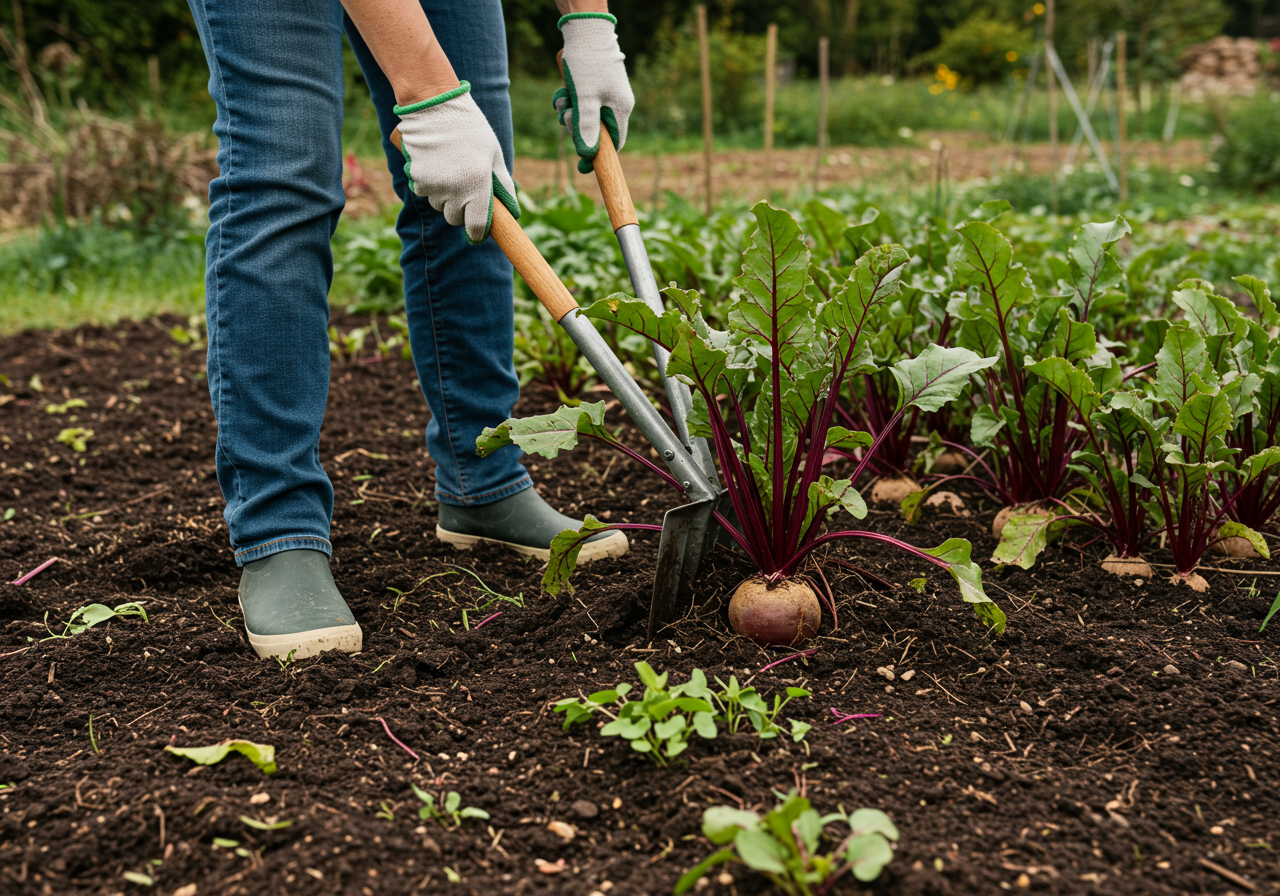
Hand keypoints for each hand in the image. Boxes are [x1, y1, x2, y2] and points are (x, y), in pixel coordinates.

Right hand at [394, 81, 519, 243]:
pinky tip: (436, 165)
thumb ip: (503, 186)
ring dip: (445, 197)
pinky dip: (431, 186)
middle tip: (466, 188)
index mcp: (478, 185)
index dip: (478, 232)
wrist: (435, 107)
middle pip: (455, 219)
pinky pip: (425, 193)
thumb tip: (513, 212)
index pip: (476, 227)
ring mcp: (433, 186)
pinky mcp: (416, 179)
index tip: (479, 231)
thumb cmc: (471, 130)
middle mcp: (454, 190)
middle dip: (461, 210)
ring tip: (451, 170)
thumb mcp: (493, 155)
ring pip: (439, 206)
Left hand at [552, 13, 633, 172]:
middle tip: (568, 115)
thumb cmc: (587, 62)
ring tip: (563, 98)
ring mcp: (605, 94)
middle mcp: (616, 103)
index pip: (614, 145)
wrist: (585, 27)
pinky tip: (562, 91)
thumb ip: (586, 126)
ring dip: (569, 112)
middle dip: (577, 127)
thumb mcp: (584, 97)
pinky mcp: (594, 85)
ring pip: (584, 116)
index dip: (598, 157)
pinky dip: (569, 100)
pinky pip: (581, 103)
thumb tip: (587, 154)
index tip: (581, 167)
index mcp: (620, 109)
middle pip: (595, 131)